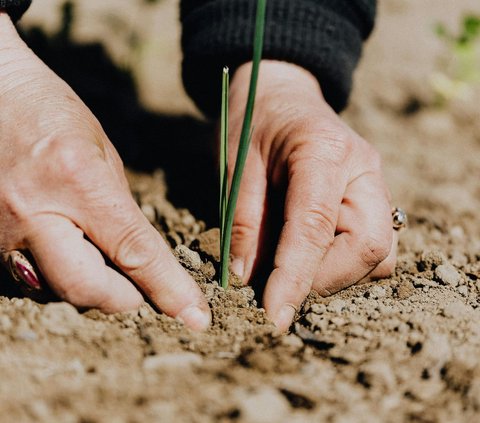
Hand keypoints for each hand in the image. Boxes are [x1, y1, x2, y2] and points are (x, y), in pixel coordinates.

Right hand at [0, 14, 209, 329]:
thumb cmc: (54, 112)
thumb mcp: (102, 153)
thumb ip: (120, 210)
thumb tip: (138, 257)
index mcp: (78, 180)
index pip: (134, 251)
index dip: (170, 289)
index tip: (195, 317)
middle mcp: (35, 212)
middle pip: (88, 289)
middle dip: (125, 299)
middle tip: (142, 289)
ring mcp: (2, 230)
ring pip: (57, 291)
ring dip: (92, 287)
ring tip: (103, 260)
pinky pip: (32, 278)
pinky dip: (60, 275)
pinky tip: (71, 251)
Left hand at [227, 61, 396, 330]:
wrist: (281, 95)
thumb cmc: (253, 122)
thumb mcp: (236, 164)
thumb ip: (243, 220)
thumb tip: (247, 278)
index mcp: (324, 151)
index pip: (316, 227)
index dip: (294, 278)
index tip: (274, 316)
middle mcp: (363, 169)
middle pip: (369, 247)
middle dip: (323, 280)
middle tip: (280, 286)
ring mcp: (375, 184)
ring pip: (379, 254)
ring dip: (336, 275)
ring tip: (292, 269)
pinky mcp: (373, 199)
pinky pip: (374, 247)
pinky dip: (343, 264)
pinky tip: (310, 255)